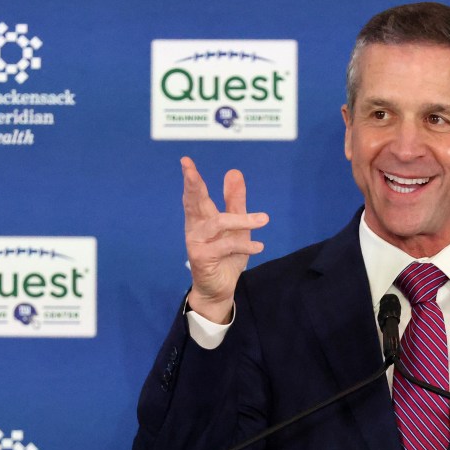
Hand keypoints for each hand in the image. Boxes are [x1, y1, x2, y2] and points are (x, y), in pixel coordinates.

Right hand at [181, 156, 268, 323]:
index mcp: (201, 218)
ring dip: (242, 219)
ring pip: (218, 223)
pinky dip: (245, 244)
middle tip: (191, 170)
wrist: (220, 288)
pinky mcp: (202, 258)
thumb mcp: (236, 226)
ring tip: (264, 219)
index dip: (190, 178)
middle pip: (194, 202)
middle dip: (193, 185)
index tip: (186, 161)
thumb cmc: (226, 256)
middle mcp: (195, 228)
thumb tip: (234, 172)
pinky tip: (258, 246)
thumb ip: (235, 201)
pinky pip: (226, 246)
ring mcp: (197, 243)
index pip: (195, 194)